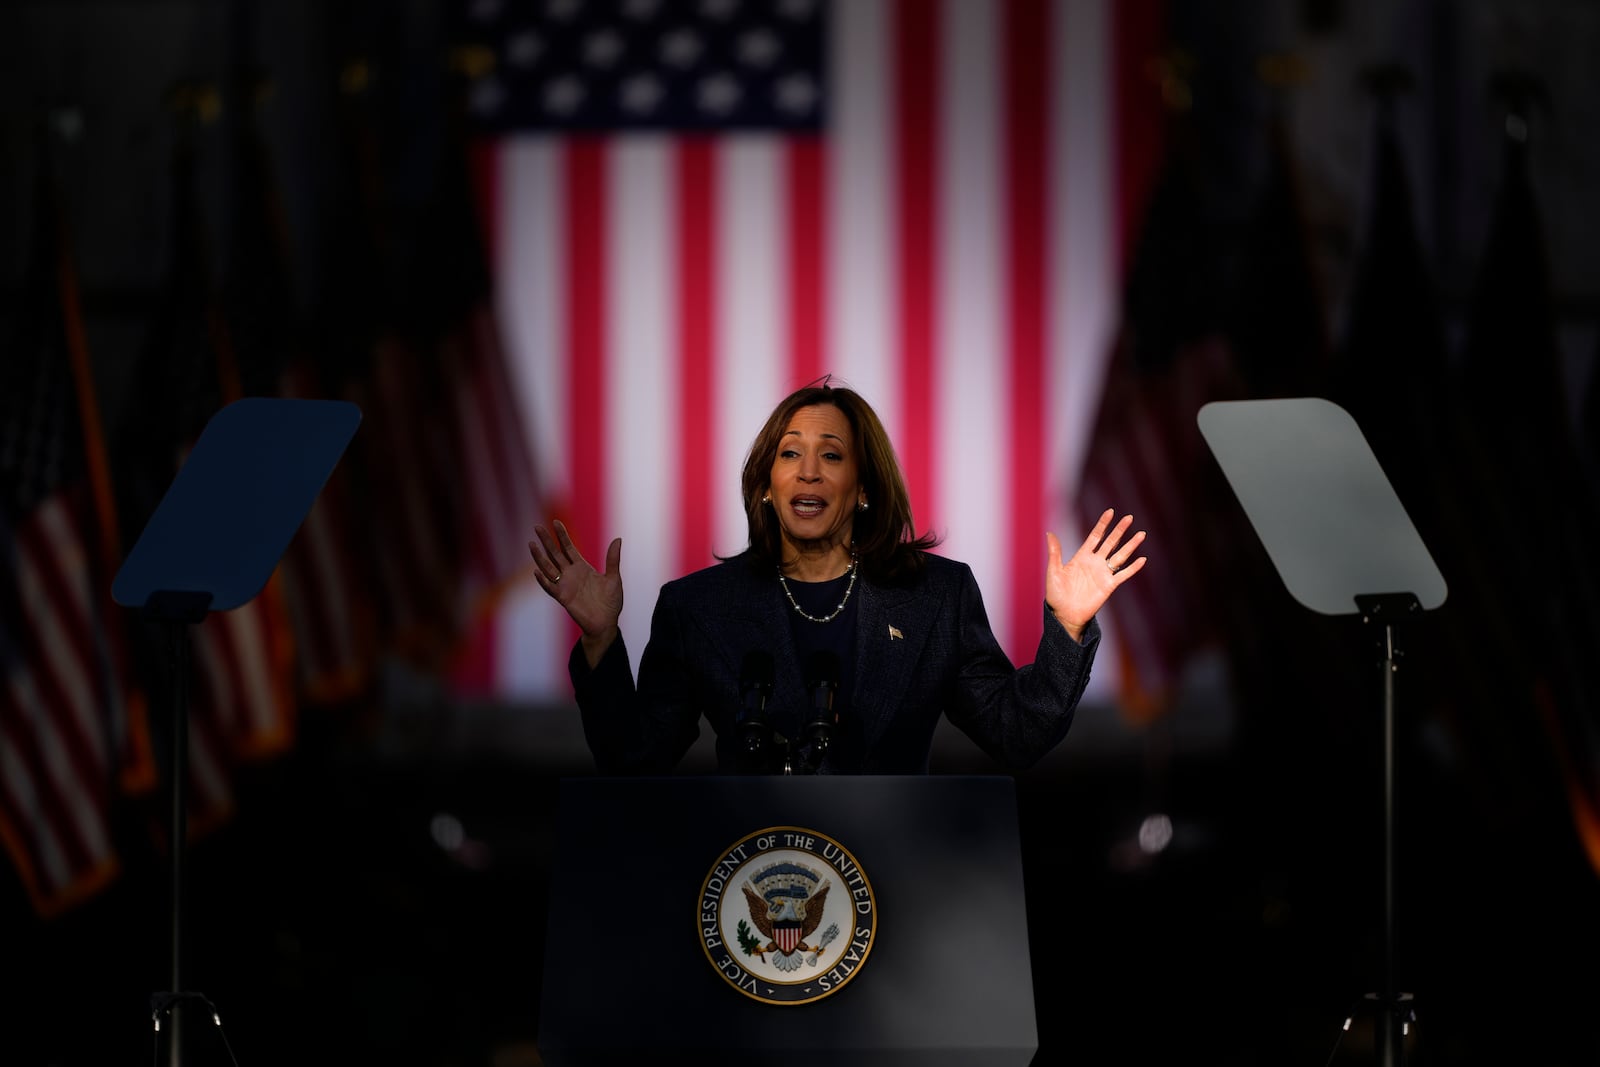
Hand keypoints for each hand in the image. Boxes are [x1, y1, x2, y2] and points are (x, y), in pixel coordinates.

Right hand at [529, 519, 623, 663]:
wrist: (606, 623)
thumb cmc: (610, 603)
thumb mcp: (614, 578)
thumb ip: (613, 559)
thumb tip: (618, 539)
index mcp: (582, 568)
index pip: (568, 548)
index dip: (562, 535)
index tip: (555, 522)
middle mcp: (571, 574)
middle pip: (555, 554)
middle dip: (547, 541)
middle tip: (537, 527)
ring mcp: (565, 585)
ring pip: (548, 568)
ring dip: (540, 557)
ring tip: (531, 544)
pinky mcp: (563, 598)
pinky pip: (550, 588)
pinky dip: (543, 580)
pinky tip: (536, 571)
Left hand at [1045, 509, 1146, 641]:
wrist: (1064, 614)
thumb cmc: (1056, 594)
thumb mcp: (1054, 570)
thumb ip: (1055, 552)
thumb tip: (1049, 533)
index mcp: (1082, 556)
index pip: (1095, 536)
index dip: (1103, 524)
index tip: (1110, 512)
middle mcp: (1095, 562)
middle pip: (1110, 542)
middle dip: (1119, 530)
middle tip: (1129, 518)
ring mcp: (1103, 573)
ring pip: (1120, 556)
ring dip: (1131, 545)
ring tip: (1141, 534)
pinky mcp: (1109, 586)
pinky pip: (1123, 575)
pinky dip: (1133, 568)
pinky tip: (1142, 559)